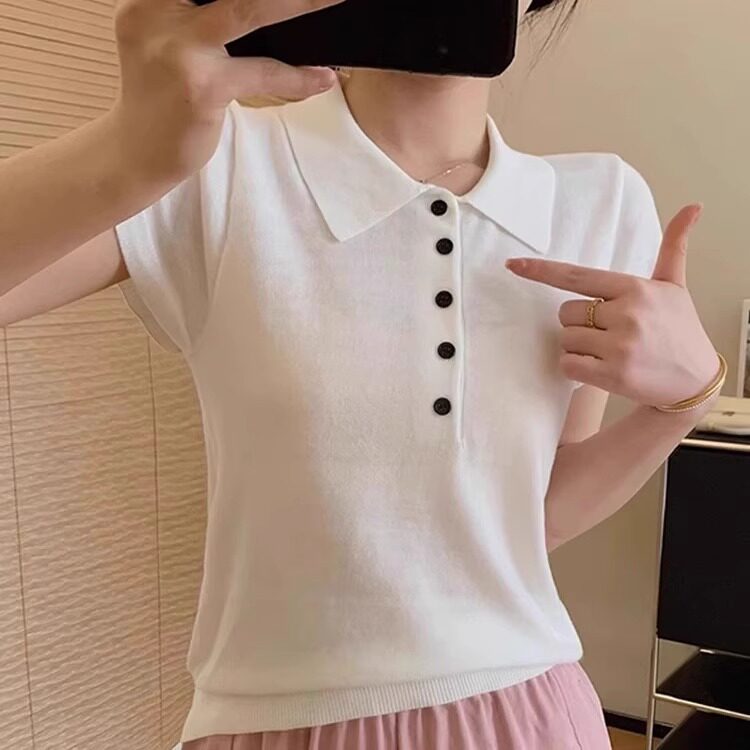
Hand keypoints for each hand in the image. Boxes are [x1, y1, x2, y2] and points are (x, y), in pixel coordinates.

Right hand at [111, 0, 344, 182]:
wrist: (138, 153)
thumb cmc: (163, 96)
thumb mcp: (168, 41)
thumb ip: (201, 16)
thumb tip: (269, 8)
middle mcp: (157, 11)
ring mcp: (178, 49)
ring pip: (248, 9)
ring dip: (300, 4)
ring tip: (332, 0)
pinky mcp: (202, 87)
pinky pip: (263, 73)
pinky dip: (297, 77)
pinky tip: (321, 79)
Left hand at [505, 203, 720, 407]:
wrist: (696, 381)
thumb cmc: (680, 330)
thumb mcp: (675, 286)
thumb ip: (673, 248)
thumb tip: (693, 205)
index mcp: (635, 288)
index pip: (576, 276)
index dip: (541, 271)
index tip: (513, 265)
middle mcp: (627, 313)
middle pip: (566, 313)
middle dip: (578, 323)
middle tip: (608, 332)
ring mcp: (620, 345)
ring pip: (565, 339)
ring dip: (578, 347)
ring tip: (609, 351)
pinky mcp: (613, 374)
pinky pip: (568, 365)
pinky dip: (576, 368)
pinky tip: (601, 368)